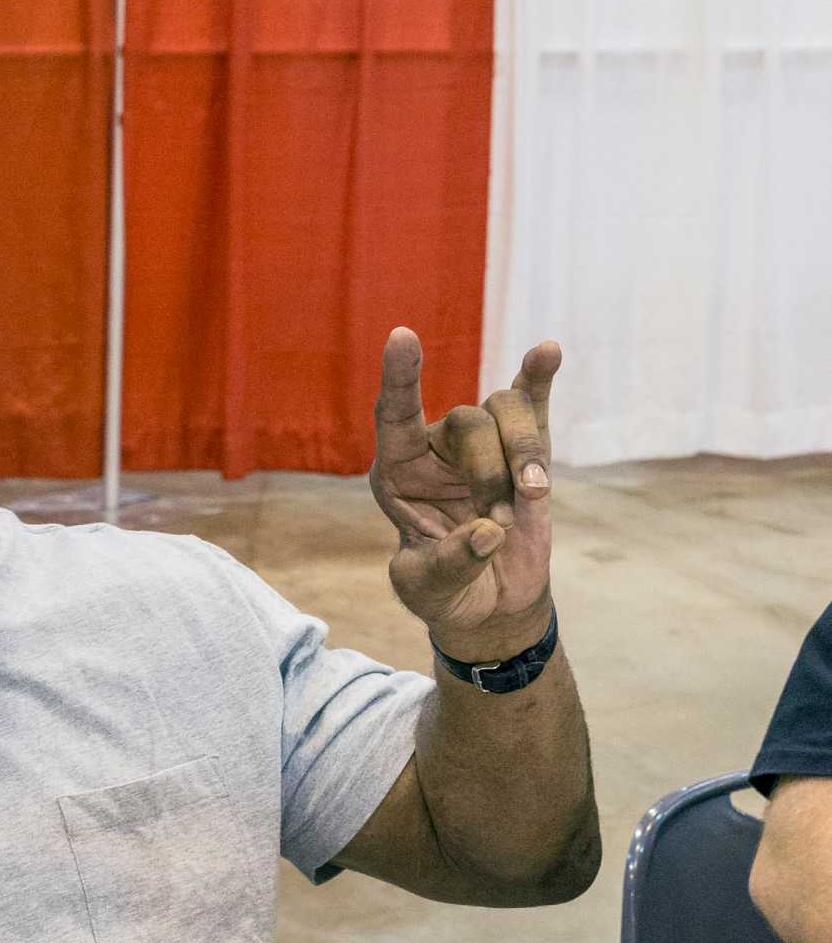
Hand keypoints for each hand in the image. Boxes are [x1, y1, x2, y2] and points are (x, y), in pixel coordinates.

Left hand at [369, 327, 559, 663]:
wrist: (490, 605)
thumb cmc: (446, 593)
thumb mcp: (431, 590)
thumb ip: (452, 563)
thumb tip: (488, 533)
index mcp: (400, 475)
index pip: (394, 416)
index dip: (400, 378)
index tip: (402, 338)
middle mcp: (437, 450)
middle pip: (469, 420)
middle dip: (492, 470)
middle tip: (499, 522)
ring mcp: (483, 445)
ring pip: (506, 409)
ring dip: (524, 455)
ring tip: (529, 500)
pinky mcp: (527, 451)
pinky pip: (532, 403)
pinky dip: (540, 378)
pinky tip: (548, 352)